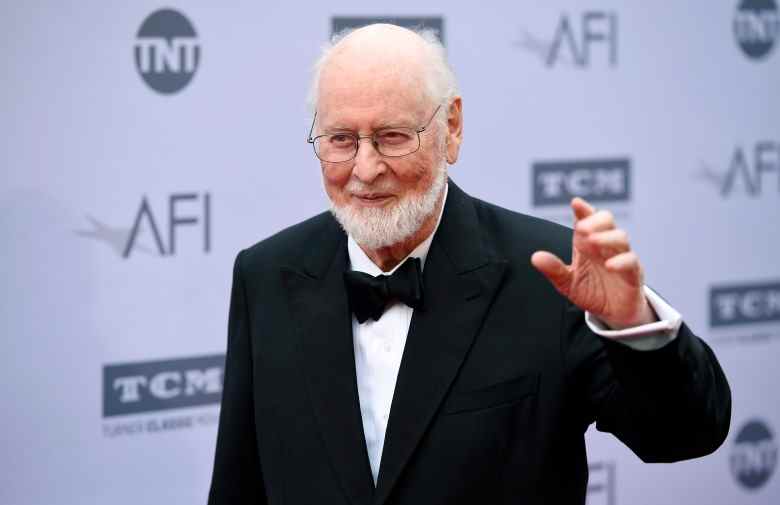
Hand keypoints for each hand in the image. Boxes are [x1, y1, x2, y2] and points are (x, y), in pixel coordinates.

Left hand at [531, 198, 655, 329]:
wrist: (612, 313)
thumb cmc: (592, 291)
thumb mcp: (567, 283)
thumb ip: (554, 269)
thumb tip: (535, 257)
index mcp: (587, 244)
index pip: (587, 220)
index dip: (583, 211)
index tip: (576, 203)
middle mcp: (605, 246)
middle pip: (607, 221)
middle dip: (595, 220)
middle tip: (581, 228)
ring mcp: (621, 257)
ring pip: (621, 237)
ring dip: (606, 237)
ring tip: (592, 241)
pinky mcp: (633, 273)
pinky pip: (631, 262)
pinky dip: (621, 261)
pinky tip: (609, 265)